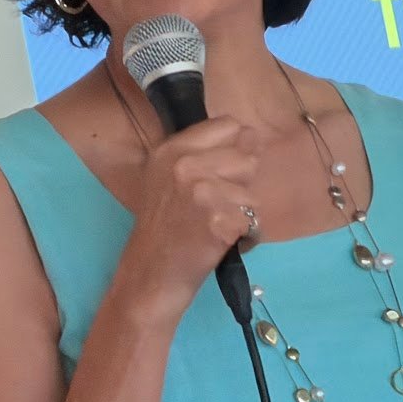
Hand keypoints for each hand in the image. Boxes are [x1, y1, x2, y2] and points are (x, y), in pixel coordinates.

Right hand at [114, 117, 259, 326]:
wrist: (149, 277)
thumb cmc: (163, 228)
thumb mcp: (168, 177)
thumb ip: (205, 153)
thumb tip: (253, 136)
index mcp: (172, 148)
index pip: (230, 124)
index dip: (236, 146)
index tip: (225, 169)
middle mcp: (185, 164)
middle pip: (247, 156)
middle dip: (241, 183)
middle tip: (216, 206)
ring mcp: (202, 192)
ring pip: (252, 192)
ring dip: (243, 213)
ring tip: (216, 226)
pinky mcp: (219, 221)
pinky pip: (253, 220)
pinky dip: (246, 235)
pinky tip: (222, 242)